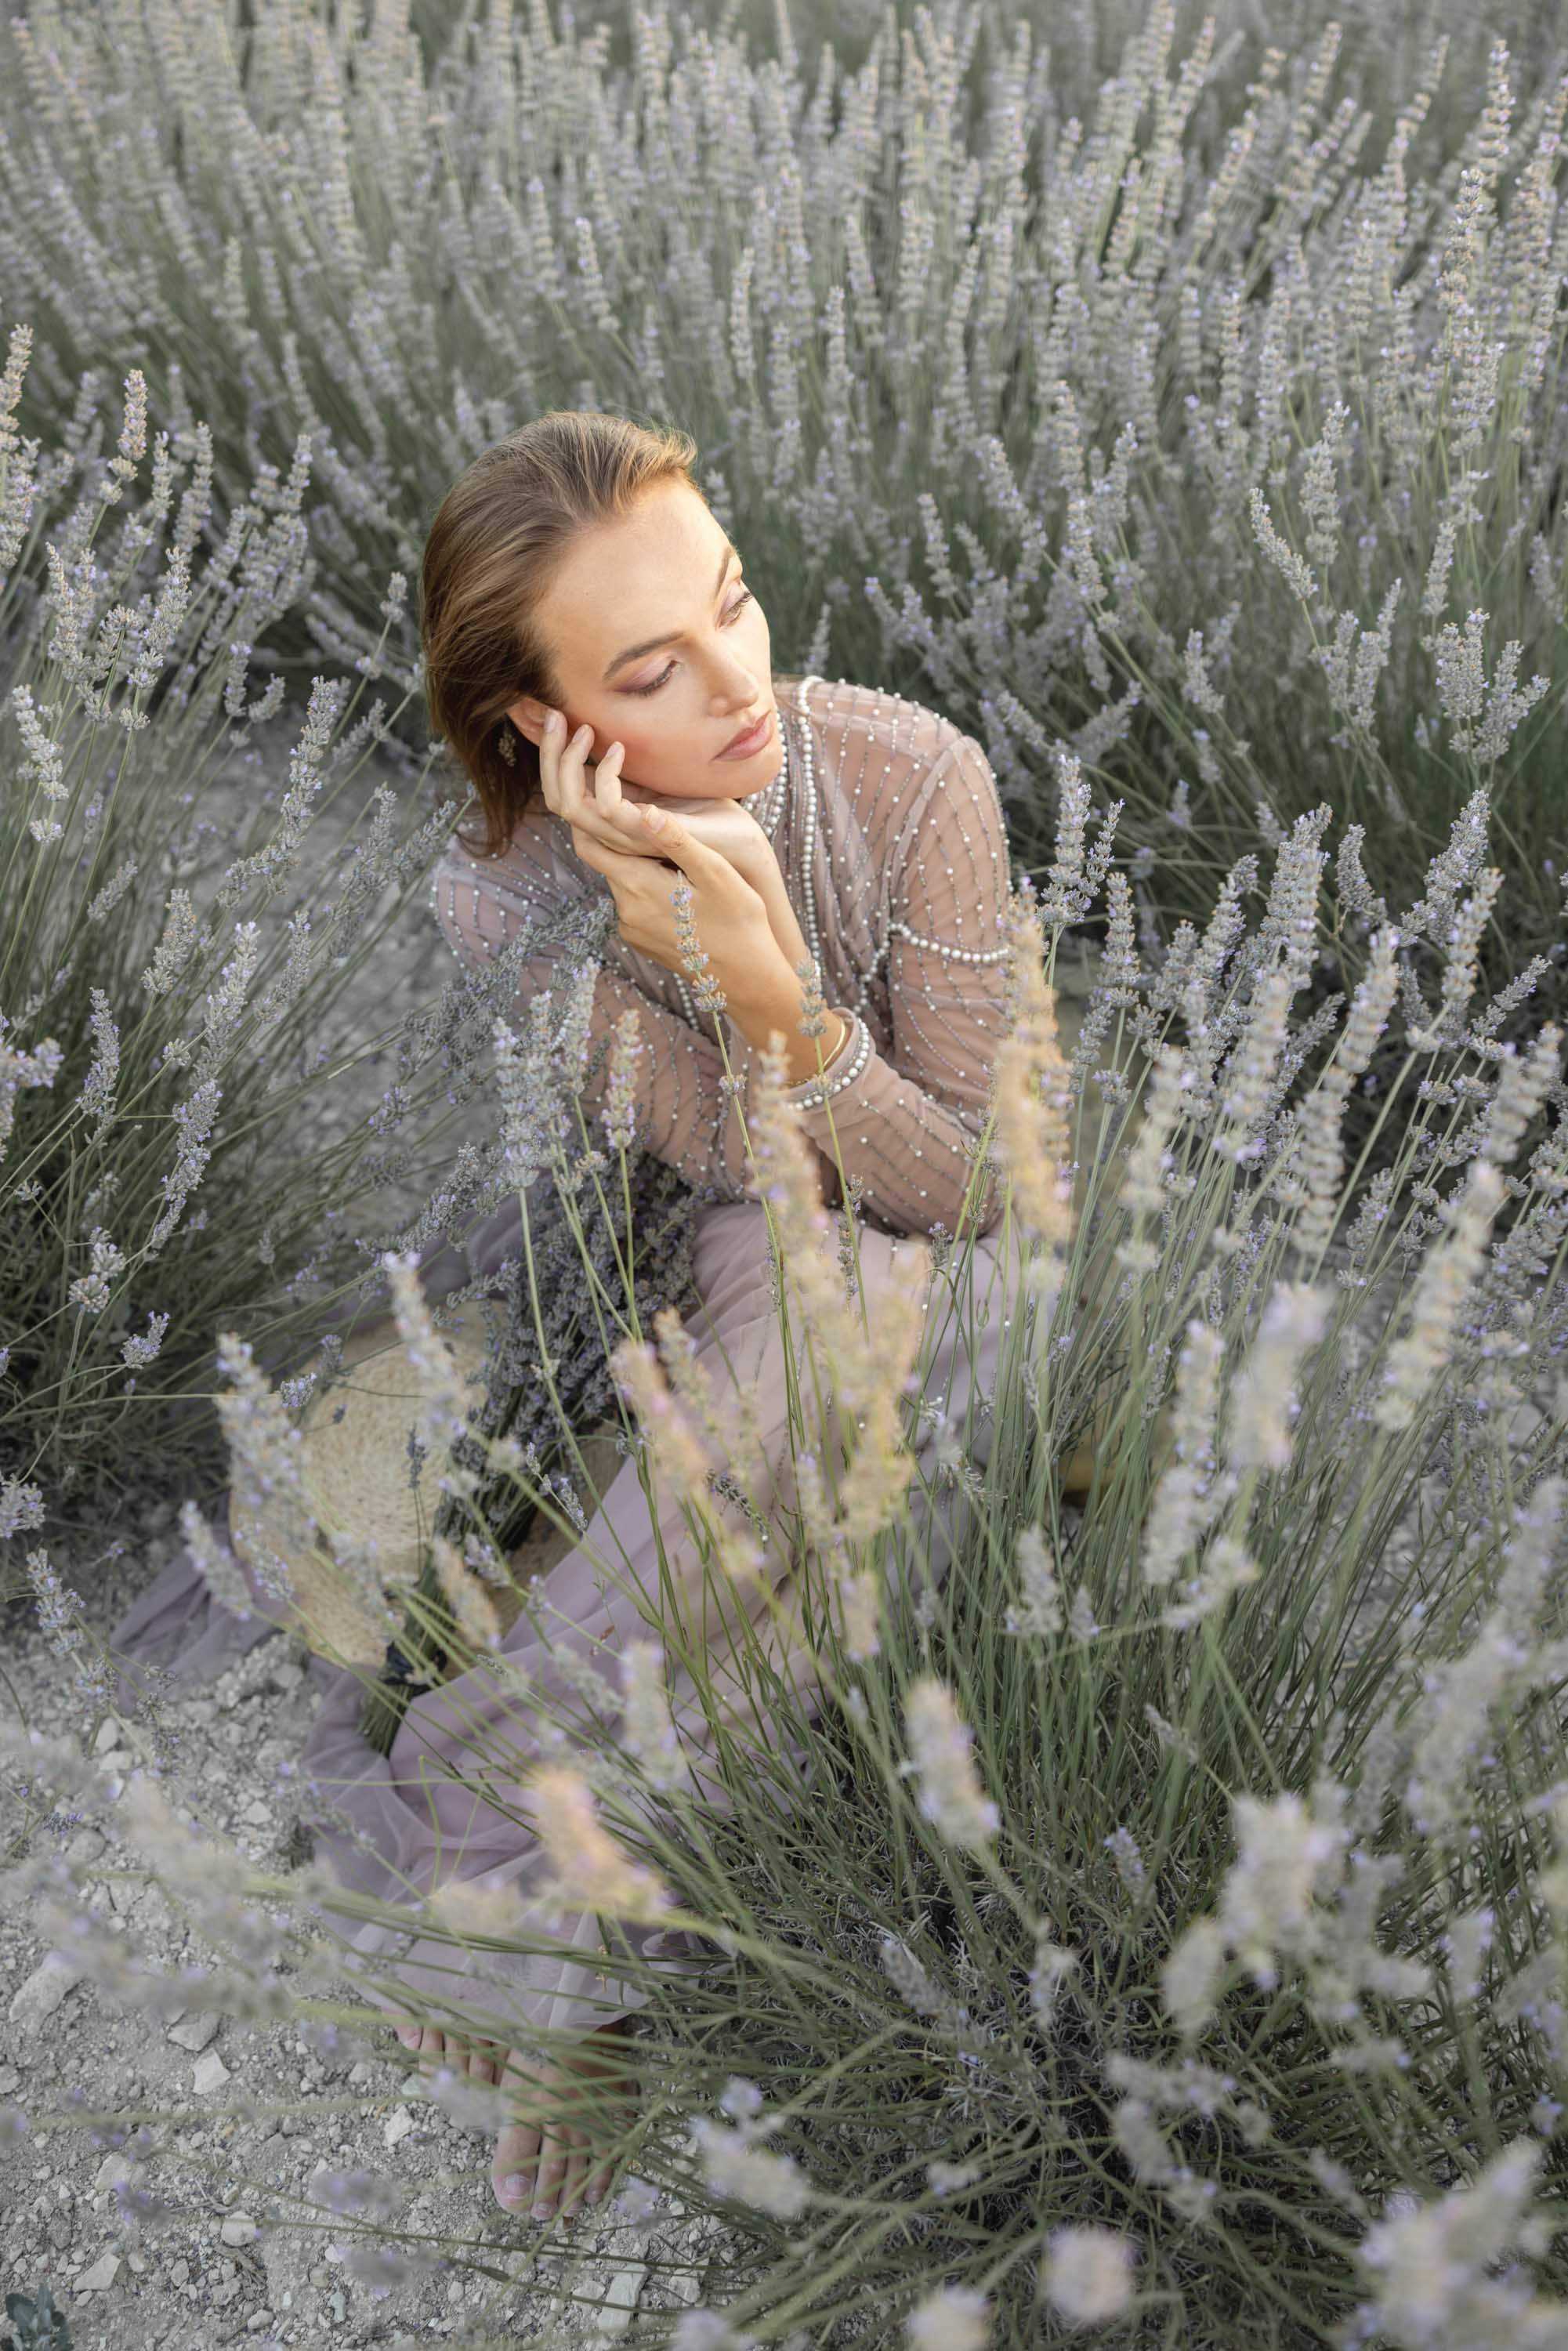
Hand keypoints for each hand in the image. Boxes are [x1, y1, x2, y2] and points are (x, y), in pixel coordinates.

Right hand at [538, 712, 774, 885]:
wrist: (743, 848)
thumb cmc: (710, 815)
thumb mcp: (662, 782)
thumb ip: (634, 769)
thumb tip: (612, 732)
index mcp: (612, 817)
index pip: (561, 790)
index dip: (548, 755)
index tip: (553, 715)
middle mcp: (611, 831)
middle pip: (555, 798)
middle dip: (548, 753)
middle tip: (554, 714)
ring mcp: (625, 837)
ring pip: (569, 805)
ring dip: (568, 762)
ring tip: (583, 728)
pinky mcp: (645, 835)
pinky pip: (606, 807)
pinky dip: (606, 773)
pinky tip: (621, 749)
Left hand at [570, 790, 782, 991]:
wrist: (747, 979)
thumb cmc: (739, 922)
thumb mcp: (715, 873)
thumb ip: (677, 840)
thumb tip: (644, 810)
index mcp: (638, 886)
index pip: (590, 844)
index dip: (592, 816)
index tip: (605, 793)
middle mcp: (624, 910)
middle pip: (606, 861)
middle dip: (619, 837)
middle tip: (643, 813)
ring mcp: (630, 929)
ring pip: (621, 881)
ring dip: (637, 863)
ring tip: (666, 847)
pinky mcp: (640, 941)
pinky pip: (632, 903)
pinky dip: (645, 887)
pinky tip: (674, 882)